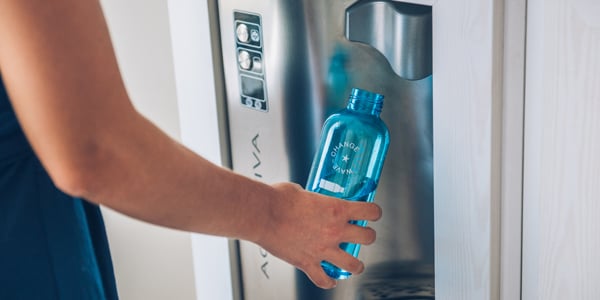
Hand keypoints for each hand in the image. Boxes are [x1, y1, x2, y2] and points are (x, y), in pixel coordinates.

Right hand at [255, 182, 381, 288]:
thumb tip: (308, 199)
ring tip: (355, 264)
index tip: (371, 213)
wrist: (262, 214)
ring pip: (354, 264)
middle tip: (361, 235)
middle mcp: (335, 230)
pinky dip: (328, 281)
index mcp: (336, 209)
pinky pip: (324, 280)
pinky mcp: (308, 263)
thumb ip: (311, 198)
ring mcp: (323, 249)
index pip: (370, 211)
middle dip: (367, 236)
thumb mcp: (301, 191)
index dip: (374, 212)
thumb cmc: (278, 199)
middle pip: (368, 238)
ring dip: (357, 264)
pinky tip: (330, 280)